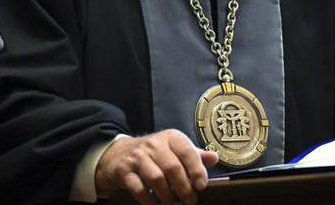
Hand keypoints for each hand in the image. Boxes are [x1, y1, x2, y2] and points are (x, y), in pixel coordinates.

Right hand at [95, 129, 218, 204]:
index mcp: (170, 137)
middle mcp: (153, 144)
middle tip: (190, 200)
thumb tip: (215, 158)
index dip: (196, 169)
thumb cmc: (154, 154)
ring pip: (156, 178)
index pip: (187, 151)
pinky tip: (156, 204)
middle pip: (172, 167)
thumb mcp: (174, 149)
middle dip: (184, 188)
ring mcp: (137, 157)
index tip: (202, 186)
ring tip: (173, 203)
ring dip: (168, 196)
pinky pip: (139, 189)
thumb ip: (194, 155)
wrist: (119, 154)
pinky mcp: (124, 171)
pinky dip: (150, 201)